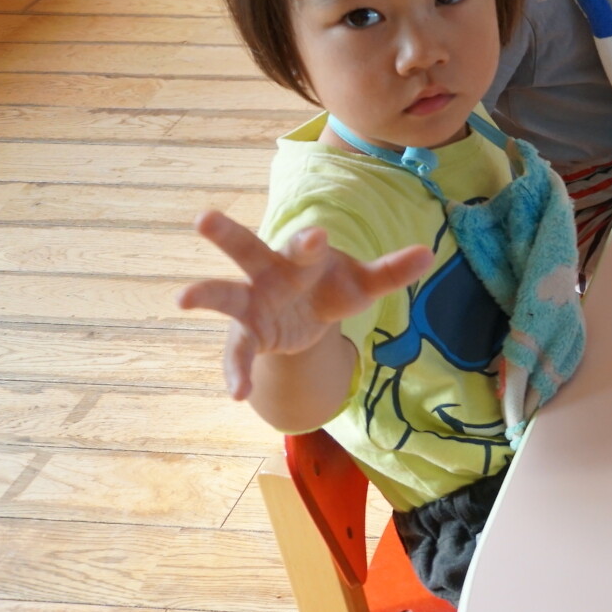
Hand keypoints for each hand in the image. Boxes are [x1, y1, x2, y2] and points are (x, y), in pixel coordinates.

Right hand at [179, 210, 430, 399]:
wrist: (309, 317)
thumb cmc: (333, 288)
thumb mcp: (363, 285)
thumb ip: (391, 272)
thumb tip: (428, 253)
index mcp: (304, 257)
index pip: (305, 244)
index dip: (310, 241)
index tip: (316, 236)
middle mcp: (270, 273)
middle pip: (247, 249)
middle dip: (227, 233)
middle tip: (204, 217)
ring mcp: (252, 302)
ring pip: (224, 293)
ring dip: (204, 293)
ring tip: (182, 297)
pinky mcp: (248, 335)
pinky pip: (237, 353)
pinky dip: (236, 373)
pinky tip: (237, 393)